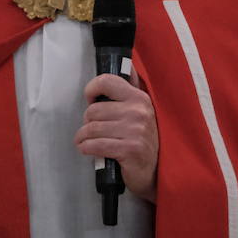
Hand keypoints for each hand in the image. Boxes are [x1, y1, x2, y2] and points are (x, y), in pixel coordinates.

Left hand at [75, 74, 158, 202]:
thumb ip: (131, 88)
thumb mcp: (141, 111)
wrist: (154, 172)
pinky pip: (96, 145)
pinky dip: (86, 148)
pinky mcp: (129, 150)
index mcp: (139, 98)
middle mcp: (138, 112)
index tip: (90, 99)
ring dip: (83, 137)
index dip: (92, 89)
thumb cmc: (141, 140)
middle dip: (87, 122)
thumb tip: (128, 65)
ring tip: (85, 141)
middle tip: (92, 129)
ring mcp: (135, 131)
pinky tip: (87, 149)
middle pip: (93, 110)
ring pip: (91, 128)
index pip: (107, 81)